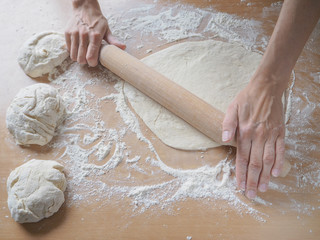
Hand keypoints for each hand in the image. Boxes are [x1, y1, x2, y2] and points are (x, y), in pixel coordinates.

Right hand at [65, 0, 125, 66]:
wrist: (85, 8)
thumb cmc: (97, 21)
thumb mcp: (107, 30)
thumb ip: (113, 41)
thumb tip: (123, 47)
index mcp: (95, 36)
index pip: (91, 56)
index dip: (92, 63)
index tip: (94, 62)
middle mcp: (84, 35)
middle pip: (81, 58)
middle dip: (85, 62)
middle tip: (88, 58)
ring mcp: (74, 33)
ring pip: (73, 55)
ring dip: (78, 58)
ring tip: (83, 54)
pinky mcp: (67, 32)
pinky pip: (68, 49)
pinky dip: (72, 51)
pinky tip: (78, 48)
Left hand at [222, 75, 285, 198]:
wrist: (266, 87)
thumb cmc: (246, 99)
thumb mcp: (231, 108)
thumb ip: (227, 125)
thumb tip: (224, 140)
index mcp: (245, 132)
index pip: (242, 158)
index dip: (241, 173)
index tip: (240, 186)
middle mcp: (258, 136)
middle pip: (255, 163)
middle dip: (252, 180)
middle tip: (252, 194)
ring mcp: (271, 134)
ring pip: (268, 160)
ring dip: (265, 176)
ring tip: (263, 189)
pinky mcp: (280, 132)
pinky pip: (280, 150)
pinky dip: (278, 162)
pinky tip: (276, 173)